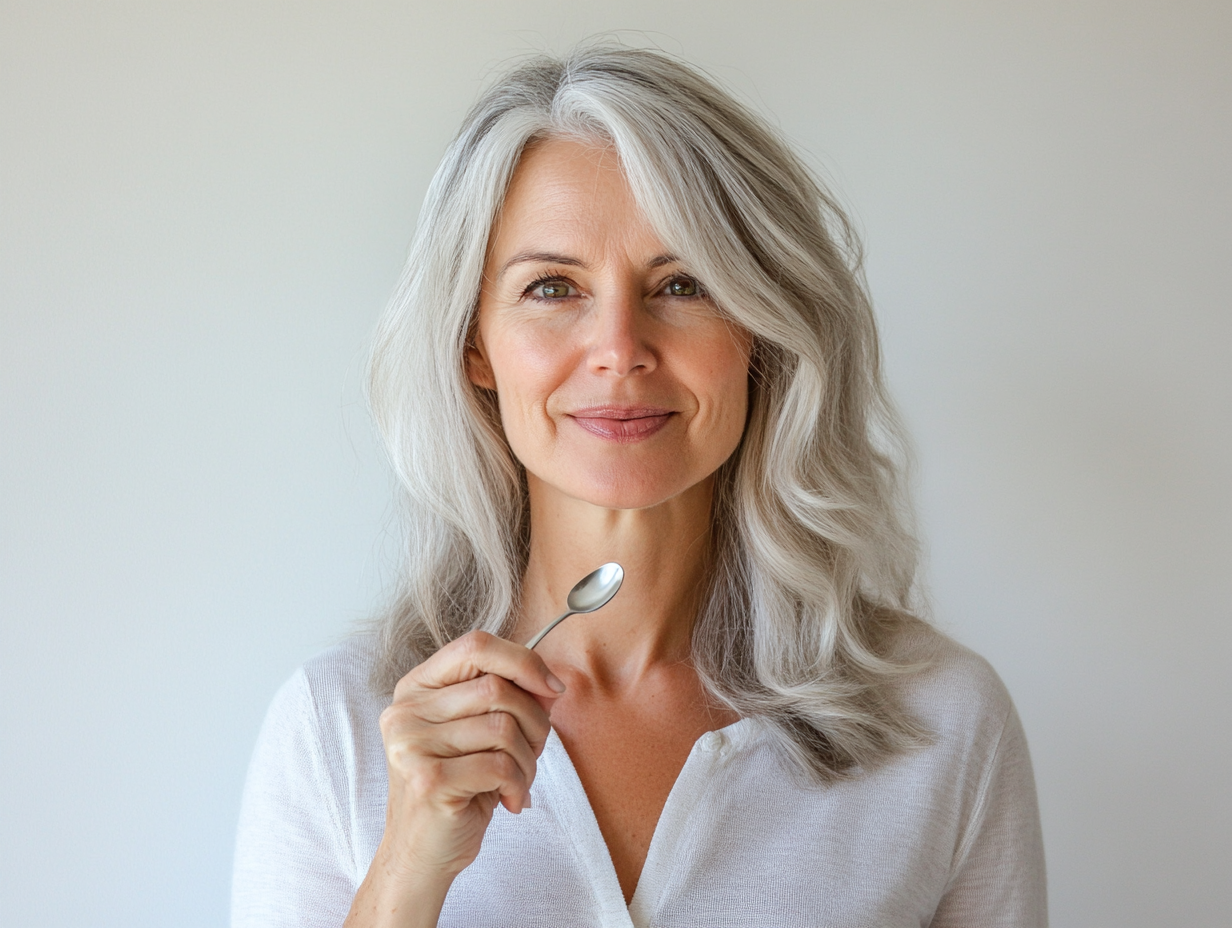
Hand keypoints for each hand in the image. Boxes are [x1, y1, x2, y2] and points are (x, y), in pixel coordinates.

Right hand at [345, 630, 565, 926]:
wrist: (422, 856)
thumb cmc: (458, 790)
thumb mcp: (479, 735)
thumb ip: (506, 700)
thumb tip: (551, 683)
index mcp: (416, 688)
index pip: (475, 645)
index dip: (523, 660)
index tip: (553, 688)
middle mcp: (406, 711)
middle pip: (496, 688)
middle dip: (535, 721)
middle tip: (535, 751)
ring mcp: (411, 745)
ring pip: (503, 727)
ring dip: (528, 759)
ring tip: (519, 780)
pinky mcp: (427, 780)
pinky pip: (499, 765)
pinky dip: (518, 784)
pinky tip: (511, 801)